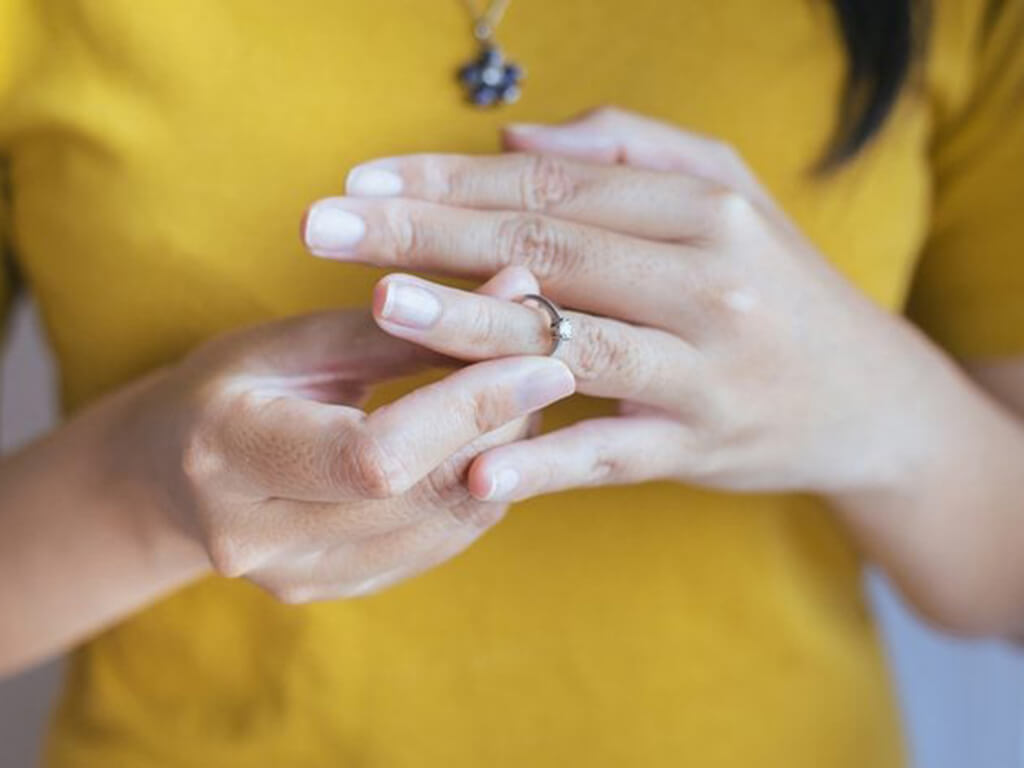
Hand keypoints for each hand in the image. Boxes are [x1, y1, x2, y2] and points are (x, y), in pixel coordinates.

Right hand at [116, 268, 573, 601]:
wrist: (174, 475)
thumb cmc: (233, 386)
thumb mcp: (298, 340)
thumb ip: (406, 324)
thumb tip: (519, 289)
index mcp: (229, 452)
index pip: (375, 452)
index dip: (471, 409)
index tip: (545, 361)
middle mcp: (258, 537)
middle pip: (423, 493)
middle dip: (503, 427)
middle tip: (546, 367)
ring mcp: (298, 576)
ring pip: (445, 526)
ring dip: (505, 459)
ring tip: (521, 398)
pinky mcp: (336, 589)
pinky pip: (438, 545)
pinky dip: (481, 491)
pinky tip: (490, 443)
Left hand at [301, 107, 940, 506]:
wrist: (869, 397)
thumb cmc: (780, 284)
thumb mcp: (729, 194)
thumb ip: (630, 151)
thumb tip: (514, 136)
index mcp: (700, 208)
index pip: (552, 183)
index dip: (450, 177)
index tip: (361, 180)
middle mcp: (704, 282)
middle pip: (545, 249)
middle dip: (426, 234)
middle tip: (324, 226)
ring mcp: (703, 372)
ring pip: (567, 344)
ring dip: (469, 328)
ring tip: (380, 307)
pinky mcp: (700, 447)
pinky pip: (609, 454)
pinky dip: (544, 458)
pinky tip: (474, 465)